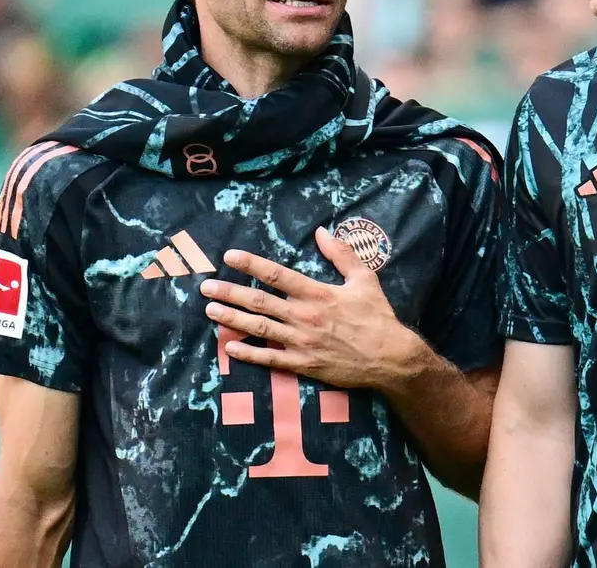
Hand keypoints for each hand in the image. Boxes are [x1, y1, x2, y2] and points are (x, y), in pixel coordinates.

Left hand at [200, 227, 428, 391]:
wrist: (390, 357)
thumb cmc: (377, 316)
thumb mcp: (364, 279)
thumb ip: (341, 254)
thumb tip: (321, 231)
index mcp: (317, 293)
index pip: (276, 274)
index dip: (250, 264)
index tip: (229, 256)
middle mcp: (304, 316)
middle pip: (258, 302)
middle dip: (229, 292)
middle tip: (206, 286)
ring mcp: (301, 342)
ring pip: (258, 328)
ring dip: (231, 318)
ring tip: (210, 310)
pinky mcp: (303, 364)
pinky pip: (270, 358)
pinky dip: (248, 353)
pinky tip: (229, 346)